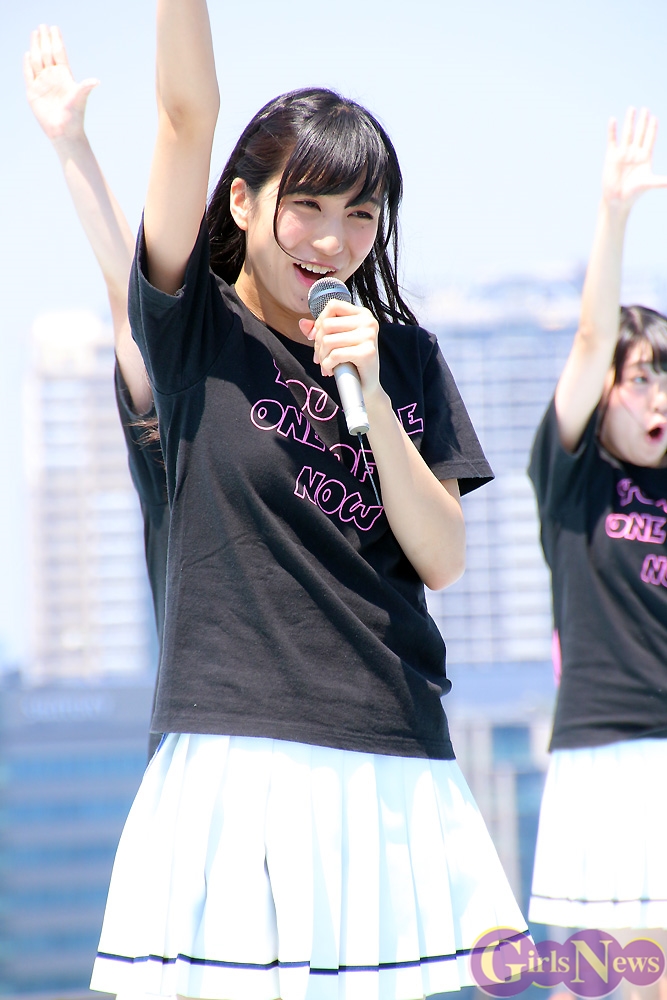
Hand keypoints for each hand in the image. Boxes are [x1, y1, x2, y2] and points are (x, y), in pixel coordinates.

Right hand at [24, 25, 98, 141]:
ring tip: (35, 33)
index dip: (56, 40)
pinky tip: (27, 53)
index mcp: (64, 76)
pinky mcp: (33, 92)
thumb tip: (97, 81)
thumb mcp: (79, 99)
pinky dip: (27, 65)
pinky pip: (29, 75)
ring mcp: (42, 84)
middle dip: (44, 40)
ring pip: (37, 61)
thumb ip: (85, 87)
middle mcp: (53, 77)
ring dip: (36, 47)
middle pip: (47, 54)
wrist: (64, 132)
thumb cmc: (74, 117)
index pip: (59, 53)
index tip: (54, 28)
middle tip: (42, 26)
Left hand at [299, 299, 380, 394]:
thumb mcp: (336, 341)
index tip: (317, 338)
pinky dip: (327, 365)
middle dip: (318, 344)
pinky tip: (330, 371)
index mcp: (363, 314)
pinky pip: (335, 355)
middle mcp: (368, 321)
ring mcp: (369, 336)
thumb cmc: (352, 362)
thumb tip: (302, 323)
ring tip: (326, 366)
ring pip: (328, 341)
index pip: (333, 305)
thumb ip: (320, 330)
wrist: (367, 386)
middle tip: (320, 358)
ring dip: (322, 357)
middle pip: (327, 324)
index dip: (319, 321)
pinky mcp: (367, 352)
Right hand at [602, 107, 666, 210]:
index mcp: (645, 157)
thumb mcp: (649, 183)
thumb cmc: (634, 193)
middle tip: (645, 109)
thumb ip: (661, 181)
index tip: (654, 118)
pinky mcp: (611, 156)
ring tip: (632, 109)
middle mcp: (635, 153)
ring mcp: (623, 153)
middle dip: (643, 121)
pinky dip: (612, 130)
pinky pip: (612, 140)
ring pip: (627, 133)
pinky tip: (613, 120)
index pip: (650, 138)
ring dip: (629, 121)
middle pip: (640, 133)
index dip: (652, 128)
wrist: (617, 199)